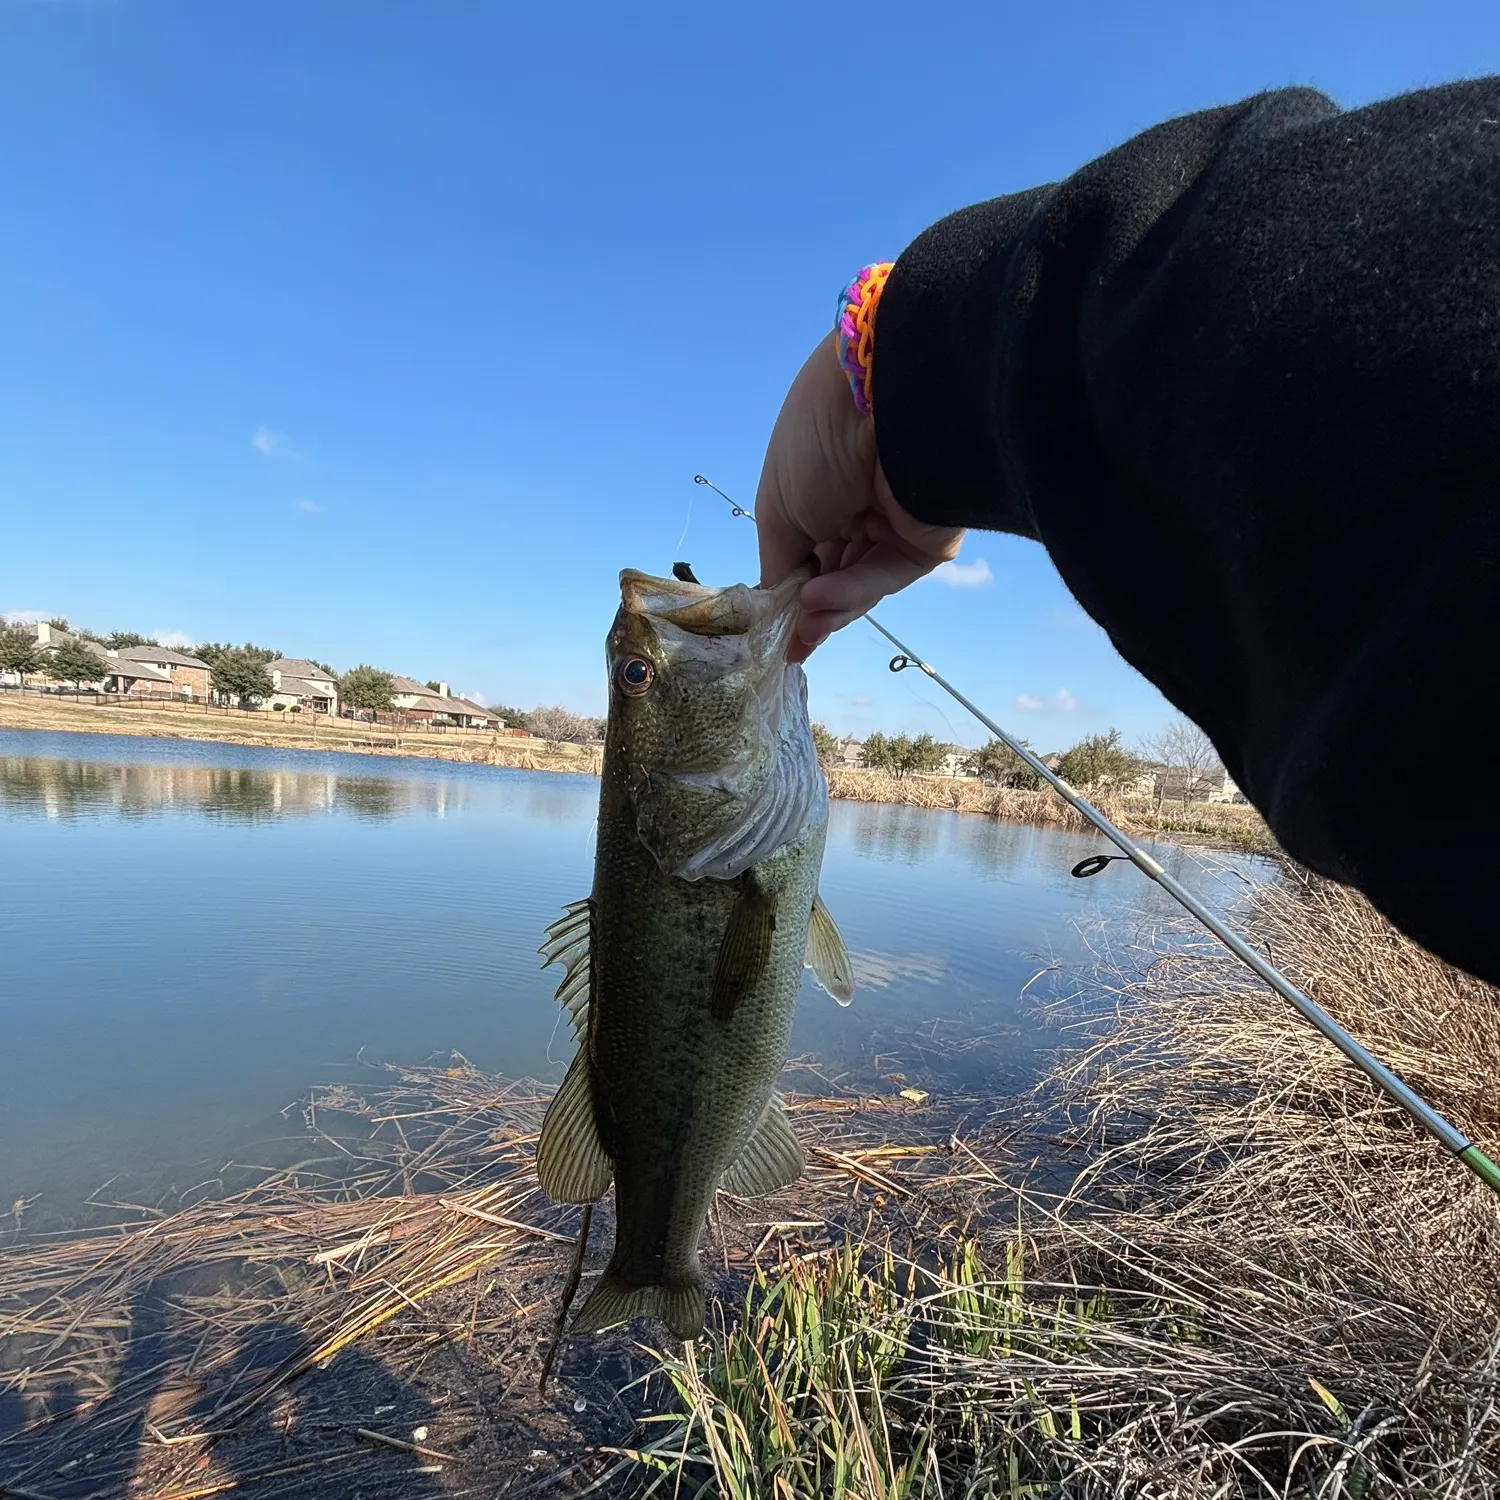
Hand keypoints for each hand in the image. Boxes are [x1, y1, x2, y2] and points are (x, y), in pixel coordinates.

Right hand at [756, 332, 962, 661]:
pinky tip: (821, 601)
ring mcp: (895, 524)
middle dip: (809, 608)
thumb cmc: (814, 445)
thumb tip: (775, 613)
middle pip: (834, 571)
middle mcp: (859, 503)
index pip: (807, 547)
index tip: (771, 629)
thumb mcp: (775, 509)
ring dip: (829, 607)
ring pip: (860, 582)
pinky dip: (853, 591)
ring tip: (803, 627)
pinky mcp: (928, 542)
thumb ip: (777, 566)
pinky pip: (886, 574)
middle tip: (790, 642)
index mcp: (820, 483)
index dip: (789, 588)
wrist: (883, 407)